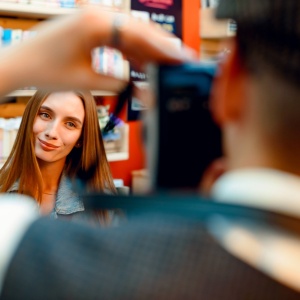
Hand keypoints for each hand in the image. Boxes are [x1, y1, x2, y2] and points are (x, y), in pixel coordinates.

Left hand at [0, 7, 196, 96]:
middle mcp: (96, 15)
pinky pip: (117, 38)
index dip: (163, 48)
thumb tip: (139, 88)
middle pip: (138, 30)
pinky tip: (141, 64)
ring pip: (130, 34)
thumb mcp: (86, 81)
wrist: (19, 64)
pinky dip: (131, 52)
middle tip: (180, 60)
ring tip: (165, 66)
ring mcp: (92, 19)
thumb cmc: (45, 71)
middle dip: (160, 47)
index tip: (181, 57)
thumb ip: (117, 83)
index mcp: (95, 23)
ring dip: (147, 51)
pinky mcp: (89, 27)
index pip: (140, 34)